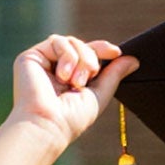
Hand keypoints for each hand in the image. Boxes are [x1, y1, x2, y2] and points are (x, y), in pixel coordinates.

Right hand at [8, 36, 132, 154]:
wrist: (49, 123)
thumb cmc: (73, 117)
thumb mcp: (100, 94)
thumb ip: (114, 75)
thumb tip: (133, 59)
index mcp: (72, 77)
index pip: (89, 54)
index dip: (102, 49)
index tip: (116, 52)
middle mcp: (57, 68)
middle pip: (82, 45)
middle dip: (92, 58)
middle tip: (90, 77)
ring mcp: (44, 61)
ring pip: (71, 41)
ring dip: (81, 59)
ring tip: (76, 82)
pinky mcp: (31, 56)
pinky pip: (57, 41)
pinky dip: (67, 56)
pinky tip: (63, 76)